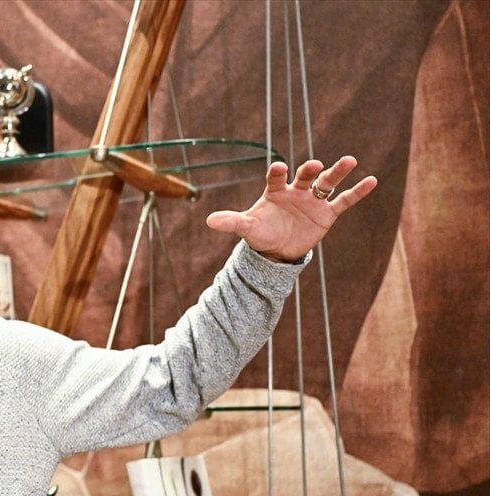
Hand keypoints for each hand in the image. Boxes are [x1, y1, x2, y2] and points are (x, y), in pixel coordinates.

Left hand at [205, 156, 376, 262]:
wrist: (278, 250)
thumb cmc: (261, 233)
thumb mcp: (246, 228)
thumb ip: (231, 222)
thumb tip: (208, 221)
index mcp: (275, 191)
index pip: (277, 178)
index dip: (278, 173)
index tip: (279, 168)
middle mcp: (296, 191)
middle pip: (305, 176)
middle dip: (310, 170)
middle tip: (314, 165)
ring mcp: (313, 200)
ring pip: (327, 183)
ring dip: (338, 172)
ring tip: (350, 160)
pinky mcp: (327, 212)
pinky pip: (344, 200)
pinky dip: (357, 191)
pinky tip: (371, 180)